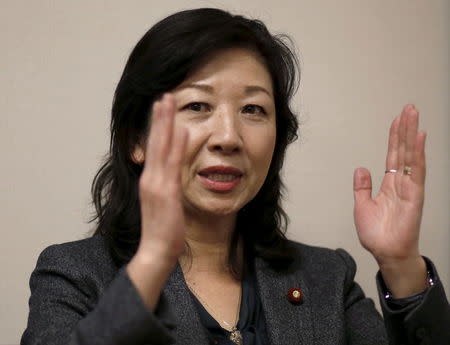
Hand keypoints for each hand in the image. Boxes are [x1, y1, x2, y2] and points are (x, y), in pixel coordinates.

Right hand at [127, 94, 187, 308]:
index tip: (160, 110)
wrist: (156, 251)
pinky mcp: (166, 191)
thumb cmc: (162, 230)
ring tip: (167, 102)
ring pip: (161, 147)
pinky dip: (176, 145)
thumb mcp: (163, 204)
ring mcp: (156, 183)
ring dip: (165, 123)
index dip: (156, 128)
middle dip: (159, 118)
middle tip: (163, 96)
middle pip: (154, 142)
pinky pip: (172, 163)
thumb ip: (166, 185)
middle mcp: (150, 178)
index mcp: (149, 181)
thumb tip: (173, 171)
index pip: (153, 149)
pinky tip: (181, 129)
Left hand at [353, 105, 426, 295]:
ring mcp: (410, 187)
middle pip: (404, 151)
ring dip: (412, 134)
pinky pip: (417, 171)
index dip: (394, 138)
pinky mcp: (415, 195)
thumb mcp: (362, 205)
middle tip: (409, 108)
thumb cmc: (377, 233)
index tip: (397, 120)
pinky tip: (419, 137)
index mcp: (389, 184)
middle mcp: (401, 182)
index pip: (393, 156)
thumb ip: (362, 187)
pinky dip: (418, 154)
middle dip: (405, 129)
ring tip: (413, 114)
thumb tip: (361, 168)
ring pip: (411, 156)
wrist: (385, 253)